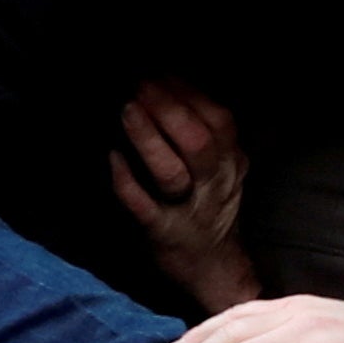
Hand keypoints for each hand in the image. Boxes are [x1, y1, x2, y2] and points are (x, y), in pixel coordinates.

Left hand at [107, 80, 256, 313]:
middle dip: (167, 109)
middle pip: (197, 142)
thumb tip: (178, 85)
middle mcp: (215, 185)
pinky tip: (112, 157)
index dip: (190, 93)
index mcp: (231, 163)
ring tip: (126, 110)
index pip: (219, 120)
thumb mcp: (226, 168)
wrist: (215, 268)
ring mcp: (189, 211)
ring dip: (147, 138)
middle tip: (140, 86)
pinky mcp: (163, 233)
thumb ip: (213, 133)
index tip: (162, 74)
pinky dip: (126, 181)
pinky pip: (144, 207)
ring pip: (171, 172)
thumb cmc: (211, 207)